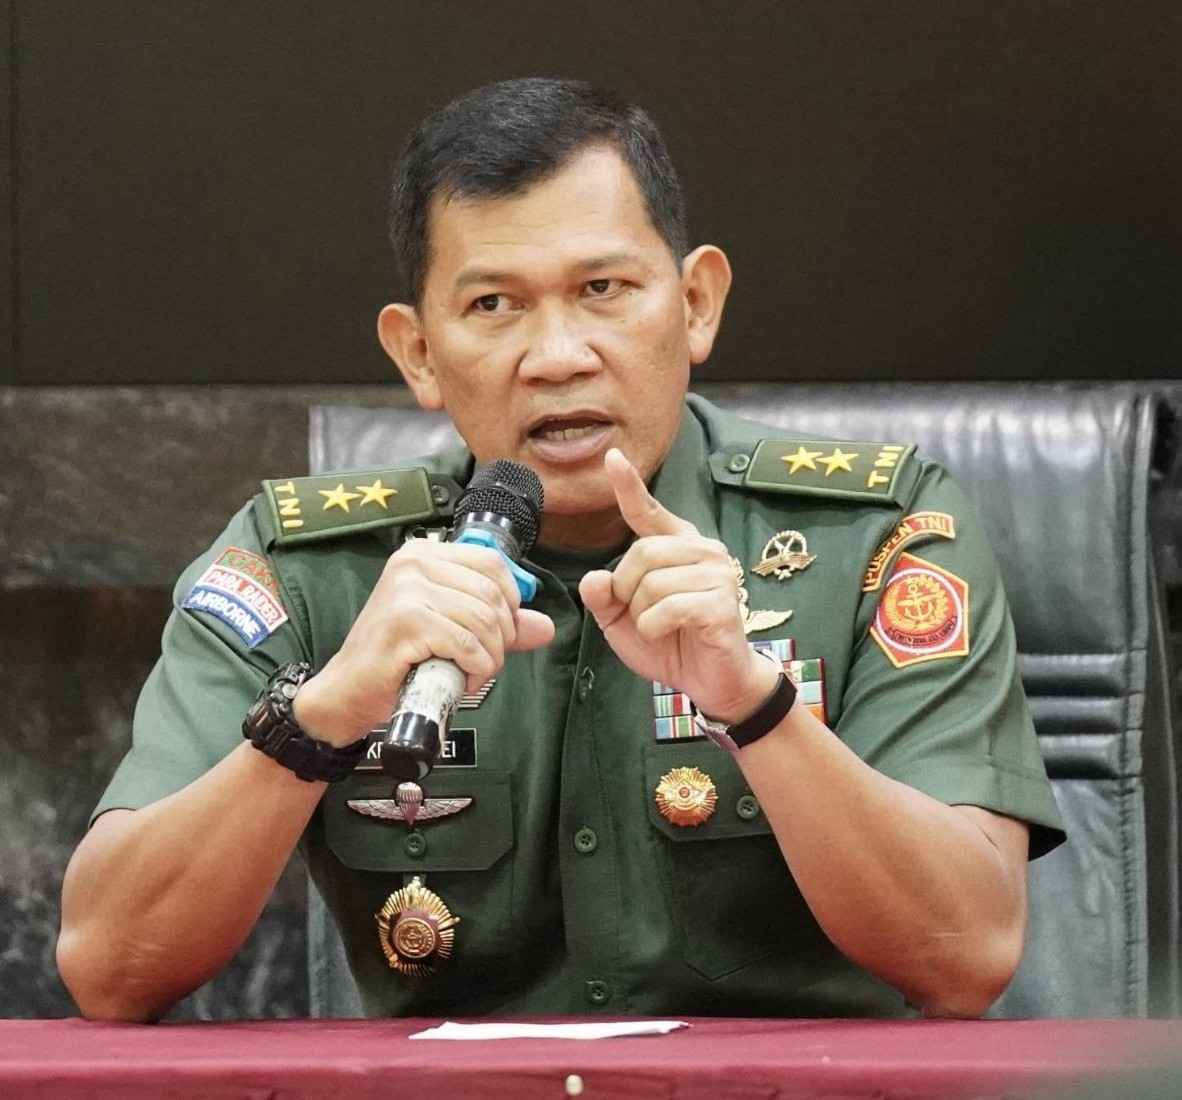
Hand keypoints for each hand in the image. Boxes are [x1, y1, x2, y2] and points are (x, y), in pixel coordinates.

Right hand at [294, 539, 554, 745]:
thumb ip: (498, 624)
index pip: (493, 564)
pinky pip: (467, 644)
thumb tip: (545, 626)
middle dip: (501, 637)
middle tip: (483, 660)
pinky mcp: (405, 622)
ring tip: (468, 672)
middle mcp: (413, 563)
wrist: (347, 691)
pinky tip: (458, 679)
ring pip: (484, 622)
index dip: (510, 601)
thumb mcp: (452, 631)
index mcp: (424, 554)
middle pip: (492, 595)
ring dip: (488, 658)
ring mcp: (407, 591)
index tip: (501, 631)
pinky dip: (474, 669)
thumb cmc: (396, 658)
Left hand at [579, 449, 777, 722]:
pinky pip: (667, 608)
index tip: (612, 457)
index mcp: (677, 546)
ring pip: (651, 584)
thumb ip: (604, 597)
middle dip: (627, 591)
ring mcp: (717, 574)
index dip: (628, 485)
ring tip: (659, 627)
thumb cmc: (669, 643)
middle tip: (641, 615)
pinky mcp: (722, 602)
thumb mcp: (622, 621)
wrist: (711, 680)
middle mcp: (702, 550)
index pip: (647, 511)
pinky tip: (667, 634)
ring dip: (641, 614)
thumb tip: (595, 578)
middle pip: (640, 554)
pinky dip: (654, 628)